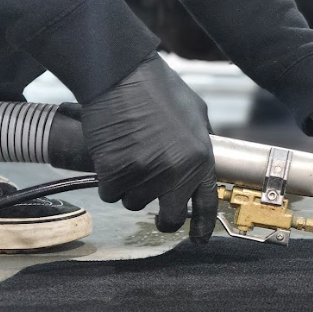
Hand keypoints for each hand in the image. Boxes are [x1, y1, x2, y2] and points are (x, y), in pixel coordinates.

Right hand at [81, 53, 217, 243]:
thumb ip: (200, 141)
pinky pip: (110, 192)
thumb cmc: (156, 86)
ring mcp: (146, 174)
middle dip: (161, 218)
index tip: (197, 238)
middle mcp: (176, 172)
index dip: (201, 225)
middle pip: (168, 217)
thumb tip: (199, 159)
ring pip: (134, 202)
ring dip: (129, 187)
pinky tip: (111, 154)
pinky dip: (107, 179)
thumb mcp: (194, 113)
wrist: (120, 73)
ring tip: (128, 155)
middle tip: (153, 209)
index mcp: (200, 158)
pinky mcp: (116, 173)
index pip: (205, 203)